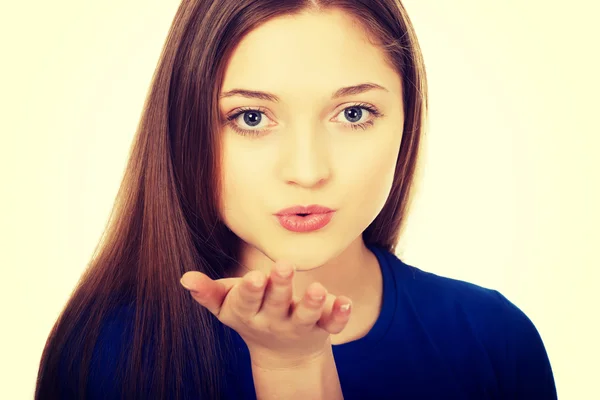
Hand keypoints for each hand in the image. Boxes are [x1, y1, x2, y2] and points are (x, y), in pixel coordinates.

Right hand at [180, 260, 352, 366]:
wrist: (281, 352)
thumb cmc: (251, 314)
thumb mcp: (228, 305)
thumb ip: (208, 292)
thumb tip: (185, 278)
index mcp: (248, 312)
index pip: (247, 301)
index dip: (250, 291)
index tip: (255, 277)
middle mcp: (273, 320)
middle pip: (277, 303)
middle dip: (281, 286)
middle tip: (285, 266)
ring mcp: (298, 325)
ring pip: (305, 316)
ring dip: (312, 303)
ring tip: (319, 288)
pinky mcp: (321, 327)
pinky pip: (332, 324)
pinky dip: (339, 315)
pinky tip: (345, 302)